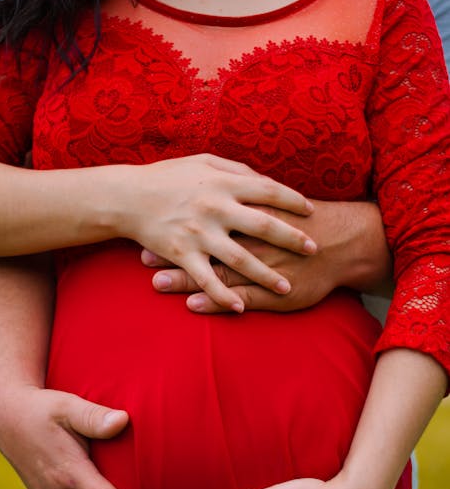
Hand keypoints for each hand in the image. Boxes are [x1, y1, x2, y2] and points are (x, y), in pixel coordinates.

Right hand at [121, 154, 315, 310]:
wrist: (126, 197)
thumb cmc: (166, 177)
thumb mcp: (202, 162)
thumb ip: (235, 169)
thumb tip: (264, 180)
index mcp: (223, 182)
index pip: (269, 191)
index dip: (293, 201)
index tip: (312, 212)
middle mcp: (216, 208)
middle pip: (264, 226)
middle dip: (292, 238)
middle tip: (313, 249)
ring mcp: (200, 234)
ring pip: (241, 259)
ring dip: (266, 275)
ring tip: (286, 287)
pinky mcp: (182, 254)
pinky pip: (208, 279)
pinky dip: (224, 295)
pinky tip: (240, 308)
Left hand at [142, 200, 391, 311]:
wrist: (344, 243)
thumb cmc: (308, 222)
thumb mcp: (278, 200)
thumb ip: (251, 194)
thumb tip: (227, 184)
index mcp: (250, 216)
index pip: (208, 219)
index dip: (179, 224)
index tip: (151, 226)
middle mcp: (250, 240)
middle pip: (206, 246)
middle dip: (174, 252)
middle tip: (143, 257)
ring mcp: (259, 268)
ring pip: (217, 273)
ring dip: (186, 278)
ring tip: (158, 283)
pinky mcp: (271, 291)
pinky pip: (238, 296)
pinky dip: (216, 300)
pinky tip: (194, 304)